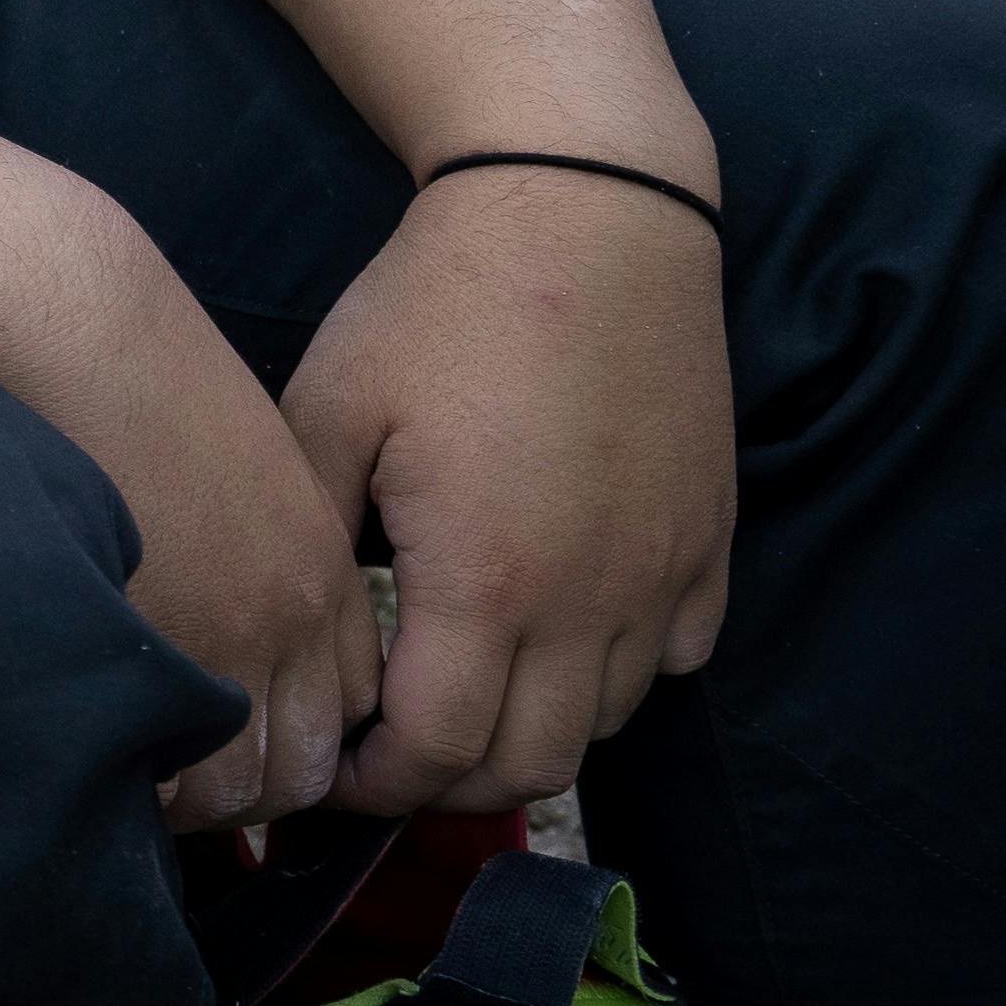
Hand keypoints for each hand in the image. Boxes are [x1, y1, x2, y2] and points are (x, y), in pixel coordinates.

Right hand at [0, 203, 382, 831]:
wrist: (73, 321)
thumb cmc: (126, 371)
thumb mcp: (231, 455)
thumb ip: (244, 542)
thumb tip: (208, 600)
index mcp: (316, 564)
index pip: (345, 703)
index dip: (289, 738)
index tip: (234, 746)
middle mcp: (292, 616)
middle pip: (305, 763)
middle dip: (250, 792)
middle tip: (179, 786)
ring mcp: (227, 640)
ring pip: (248, 784)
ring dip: (200, 801)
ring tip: (136, 784)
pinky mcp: (155, 647)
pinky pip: (176, 769)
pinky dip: (153, 789)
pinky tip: (104, 763)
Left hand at [281, 169, 732, 814]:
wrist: (581, 217)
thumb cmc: (437, 309)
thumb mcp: (328, 415)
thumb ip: (311, 540)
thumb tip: (298, 635)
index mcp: (485, 581)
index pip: (439, 753)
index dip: (378, 788)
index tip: (334, 774)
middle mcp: (589, 602)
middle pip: (529, 768)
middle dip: (449, 787)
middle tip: (390, 758)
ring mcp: (662, 575)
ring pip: (608, 725)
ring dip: (531, 736)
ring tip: (463, 702)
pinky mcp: (708, 542)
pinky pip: (675, 659)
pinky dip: (616, 679)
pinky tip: (556, 640)